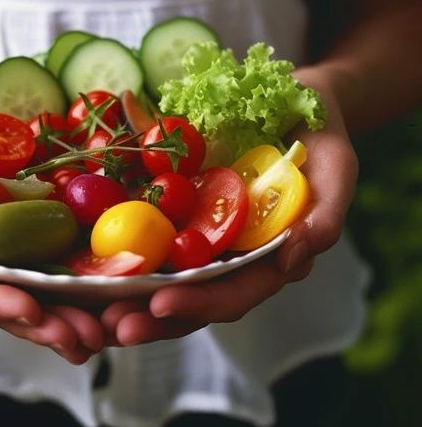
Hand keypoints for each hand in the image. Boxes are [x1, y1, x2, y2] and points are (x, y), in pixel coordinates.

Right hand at [0, 62, 104, 363]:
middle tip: (89, 338)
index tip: (31, 311)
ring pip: (37, 274)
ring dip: (72, 302)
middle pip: (8, 296)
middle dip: (47, 322)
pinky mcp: (24, 201)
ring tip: (111, 322)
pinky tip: (116, 266)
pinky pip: (55, 230)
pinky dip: (82, 253)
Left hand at [101, 68, 357, 345]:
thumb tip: (292, 260)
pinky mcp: (179, 208)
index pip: (236, 292)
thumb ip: (326, 215)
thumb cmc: (318, 133)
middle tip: (112, 326)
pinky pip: (149, 232)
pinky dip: (122, 250)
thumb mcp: (336, 166)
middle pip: (193, 297)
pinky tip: (90, 260)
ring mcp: (203, 232)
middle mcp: (231, 254)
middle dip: (153, 316)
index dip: (201, 304)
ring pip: (166, 275)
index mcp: (269, 256)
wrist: (290, 100)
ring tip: (92, 307)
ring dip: (130, 296)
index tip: (162, 303)